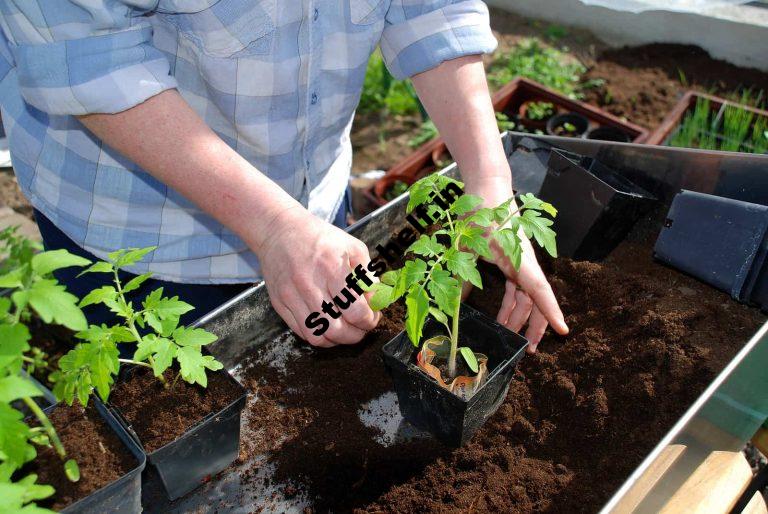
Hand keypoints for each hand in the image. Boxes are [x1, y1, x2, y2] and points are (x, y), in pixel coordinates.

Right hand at [254, 206, 380, 346]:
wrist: (280, 230)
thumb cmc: (320, 237)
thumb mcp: (352, 247)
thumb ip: (367, 276)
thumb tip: (376, 301)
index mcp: (331, 268)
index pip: (355, 310)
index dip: (369, 320)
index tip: (373, 317)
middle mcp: (309, 284)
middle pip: (337, 330)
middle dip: (356, 335)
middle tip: (362, 326)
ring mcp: (291, 296)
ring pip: (318, 337)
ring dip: (338, 340)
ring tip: (346, 329)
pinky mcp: (280, 304)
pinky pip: (302, 332)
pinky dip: (320, 336)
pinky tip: (328, 326)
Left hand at [465, 178, 568, 352]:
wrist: (487, 189)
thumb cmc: (481, 212)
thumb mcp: (466, 245)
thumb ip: (461, 275)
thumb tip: (455, 305)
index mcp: (519, 258)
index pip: (539, 290)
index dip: (551, 312)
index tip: (564, 331)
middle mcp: (525, 263)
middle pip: (535, 300)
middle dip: (534, 326)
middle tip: (527, 350)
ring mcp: (520, 263)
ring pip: (525, 297)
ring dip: (518, 318)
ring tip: (509, 337)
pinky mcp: (512, 261)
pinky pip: (516, 288)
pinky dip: (510, 304)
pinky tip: (500, 318)